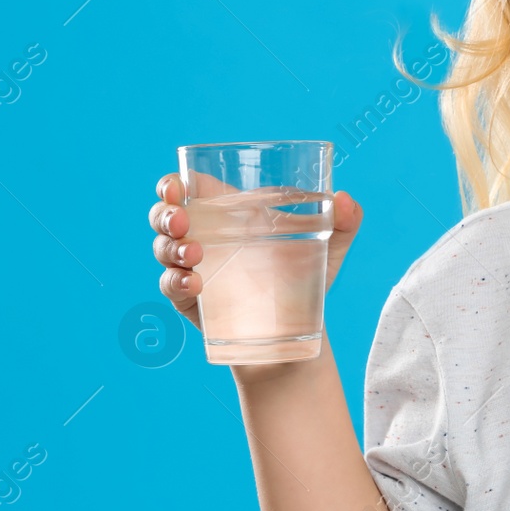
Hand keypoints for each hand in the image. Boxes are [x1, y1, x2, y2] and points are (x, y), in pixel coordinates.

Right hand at [148, 174, 364, 329]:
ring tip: (194, 254)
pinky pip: (171, 287)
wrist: (300, 326)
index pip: (187, 189)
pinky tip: (195, 282)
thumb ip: (345, 220)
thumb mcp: (330, 245)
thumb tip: (346, 199)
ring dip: (171, 248)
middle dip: (165, 213)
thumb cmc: (307, 274)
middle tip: (182, 220)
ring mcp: (194, 267)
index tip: (174, 187)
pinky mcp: (191, 299)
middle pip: (165, 215)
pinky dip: (176, 282)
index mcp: (230, 213)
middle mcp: (204, 235)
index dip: (172, 185)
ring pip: (163, 249)